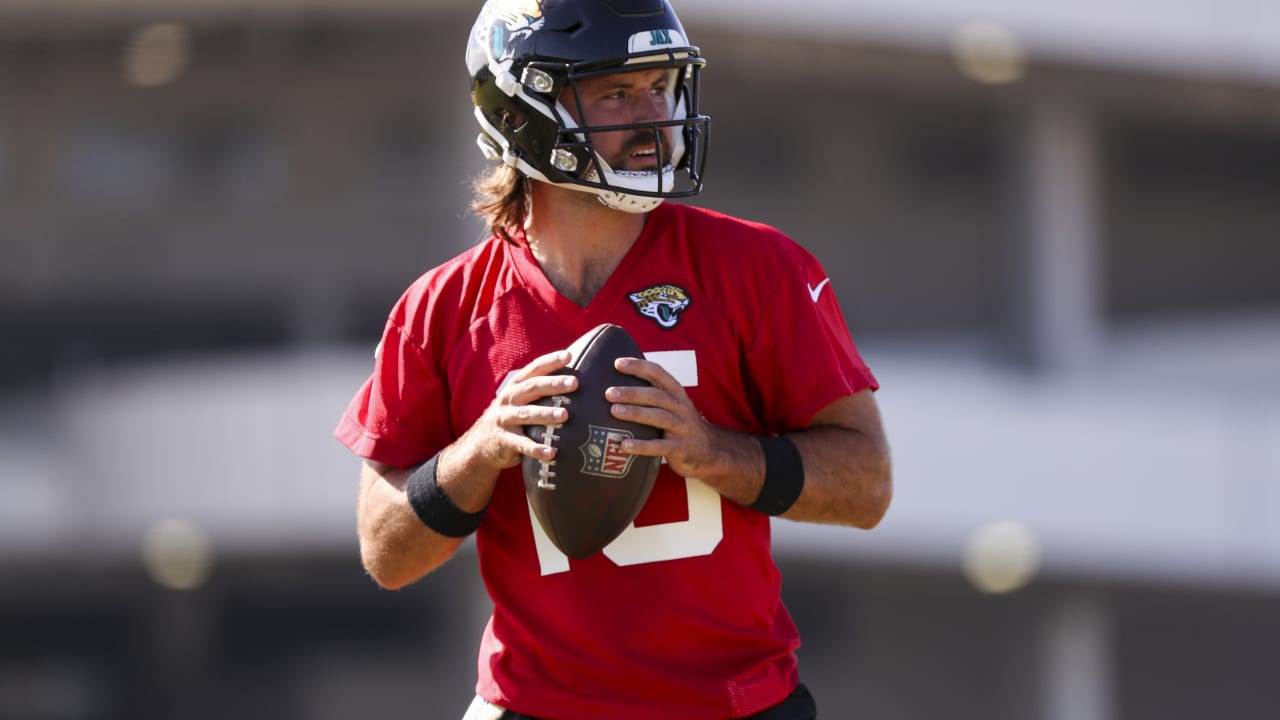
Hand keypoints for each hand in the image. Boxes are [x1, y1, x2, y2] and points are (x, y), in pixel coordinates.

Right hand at [458, 350, 578, 472]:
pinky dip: (536, 449)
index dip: (550, 361)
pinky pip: (522, 444)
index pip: (534, 369)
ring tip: (564, 415)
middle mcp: (509, 399)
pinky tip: (552, 453)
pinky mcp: (503, 440)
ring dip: (546, 414)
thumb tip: (575, 381)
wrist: (480, 445)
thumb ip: (539, 391)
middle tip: (574, 383)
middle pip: (532, 388)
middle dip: (554, 384)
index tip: (568, 356)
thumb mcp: (519, 401)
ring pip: (527, 414)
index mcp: (515, 386)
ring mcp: (504, 419)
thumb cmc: (511, 418)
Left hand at [605, 356, 721, 480]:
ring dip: (636, 413)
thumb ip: (652, 395)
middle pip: (656, 395)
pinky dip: (641, 446)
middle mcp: (681, 407)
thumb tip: (616, 387)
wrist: (709, 451)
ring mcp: (682, 428)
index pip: (658, 373)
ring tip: (615, 411)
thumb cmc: (680, 424)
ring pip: (659, 417)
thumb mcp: (672, 406)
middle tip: (609, 393)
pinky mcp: (680, 448)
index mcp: (676, 393)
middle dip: (632, 392)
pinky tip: (624, 445)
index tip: (618, 363)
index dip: (639, 366)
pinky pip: (660, 446)